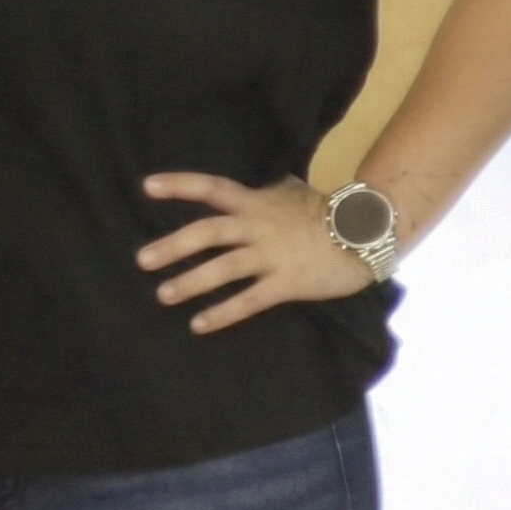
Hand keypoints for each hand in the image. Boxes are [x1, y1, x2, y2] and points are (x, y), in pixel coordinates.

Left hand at [136, 172, 376, 332]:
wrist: (368, 234)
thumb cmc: (327, 214)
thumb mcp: (290, 193)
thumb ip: (261, 193)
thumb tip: (234, 190)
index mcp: (256, 202)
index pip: (212, 188)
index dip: (180, 185)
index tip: (147, 186)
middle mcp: (259, 226)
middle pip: (209, 232)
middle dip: (174, 246)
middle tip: (142, 259)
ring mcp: (273, 255)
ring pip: (224, 268)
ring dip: (191, 282)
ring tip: (163, 295)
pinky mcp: (288, 283)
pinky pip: (249, 300)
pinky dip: (223, 313)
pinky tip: (199, 324)